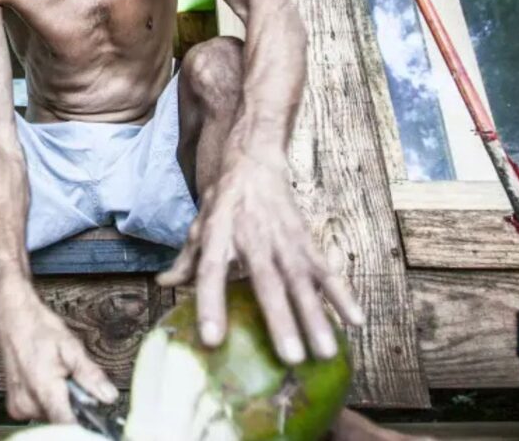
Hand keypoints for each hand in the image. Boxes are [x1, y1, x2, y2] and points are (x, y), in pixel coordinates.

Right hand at [0, 283, 118, 421]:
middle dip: (73, 405)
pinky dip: (49, 401)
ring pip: (51, 417)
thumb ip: (90, 375)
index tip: (94, 417)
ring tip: (59, 378)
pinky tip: (48, 382)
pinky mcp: (14, 406)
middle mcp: (26, 403)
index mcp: (42, 388)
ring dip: (61, 402)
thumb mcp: (71, 347)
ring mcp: (18, 406)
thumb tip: (108, 396)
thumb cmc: (38, 328)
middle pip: (61, 420)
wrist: (12, 318)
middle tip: (73, 382)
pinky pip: (40, 412)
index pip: (66, 424)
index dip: (84, 424)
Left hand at [158, 150, 364, 362]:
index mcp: (219, 237)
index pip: (211, 272)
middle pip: (266, 283)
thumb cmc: (224, 201)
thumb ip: (185, 259)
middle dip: (280, 321)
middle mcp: (252, 239)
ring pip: (301, 281)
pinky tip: (355, 320)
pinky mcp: (306, 239)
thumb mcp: (199, 226)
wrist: (253, 160)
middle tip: (290, 358)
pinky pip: (325, 270)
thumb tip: (163, 284)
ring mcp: (283, 239)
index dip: (211, 305)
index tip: (212, 339)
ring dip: (315, 316)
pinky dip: (341, 294)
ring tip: (325, 351)